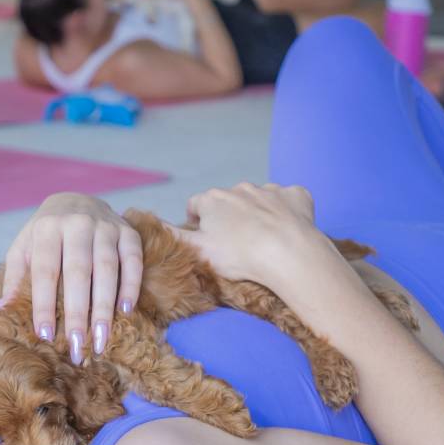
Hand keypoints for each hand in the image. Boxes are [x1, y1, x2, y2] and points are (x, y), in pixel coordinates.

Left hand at [0, 192, 142, 357]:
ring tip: (100, 339)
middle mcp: (77, 224)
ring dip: (104, 307)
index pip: (45, 270)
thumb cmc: (45, 234)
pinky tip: (124, 311)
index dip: (44, 304)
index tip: (45, 334)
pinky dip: (130, 285)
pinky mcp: (128, 232)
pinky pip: (133, 260)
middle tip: (75, 345)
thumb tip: (2, 311)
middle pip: (77, 272)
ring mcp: (106, 226)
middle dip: (77, 312)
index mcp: (47, 228)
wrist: (76, 201)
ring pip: (107, 268)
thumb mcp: (23, 248)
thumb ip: (14, 278)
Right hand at [174, 183, 329, 285]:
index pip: (196, 205)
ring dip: (257, 215)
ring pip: (258, 200)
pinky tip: (286, 231)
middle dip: (229, 218)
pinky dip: (286, 213)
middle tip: (236, 245)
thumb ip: (173, 235)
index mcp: (213, 200)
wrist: (288, 253)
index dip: (198, 222)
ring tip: (263, 241)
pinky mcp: (296, 195)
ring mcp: (269, 190)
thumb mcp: (198, 250)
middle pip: (228, 202)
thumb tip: (146, 224)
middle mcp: (239, 188)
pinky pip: (288, 201)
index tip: (206, 239)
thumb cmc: (240, 256)